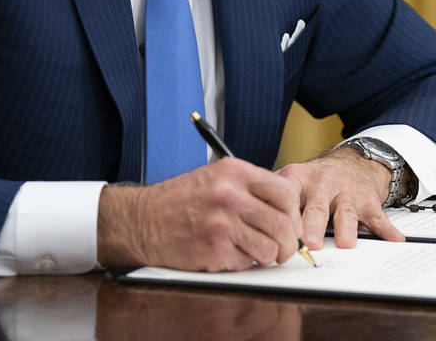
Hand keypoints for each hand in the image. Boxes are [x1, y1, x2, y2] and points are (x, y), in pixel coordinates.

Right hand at [96, 157, 302, 270]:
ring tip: (251, 250)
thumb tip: (288, 211)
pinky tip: (227, 253)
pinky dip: (242, 263)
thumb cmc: (180, 200)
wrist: (142, 219)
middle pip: (284, 224)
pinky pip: (247, 263)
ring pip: (270, 249)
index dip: (294, 212)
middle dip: (288, 243)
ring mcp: (221, 223)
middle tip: (282, 248)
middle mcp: (229, 195)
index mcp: (234, 172)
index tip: (290, 222)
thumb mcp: (216, 178)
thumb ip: (251, 188)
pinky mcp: (213, 250)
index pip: (286, 191)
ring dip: (265, 256)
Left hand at [276, 146, 405, 250]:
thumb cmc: (315, 179)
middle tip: (307, 243)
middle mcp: (322, 184)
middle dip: (312, 225)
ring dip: (345, 229)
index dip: (282, 218)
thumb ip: (272, 199)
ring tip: (344, 243)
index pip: (287, 198)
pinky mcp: (368, 201)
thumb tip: (246, 226)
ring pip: (346, 213)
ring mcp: (347, 193)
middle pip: (317, 207)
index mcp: (298, 179)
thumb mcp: (291, 179)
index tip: (276, 235)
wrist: (352, 162)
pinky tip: (394, 239)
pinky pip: (378, 217)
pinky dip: (387, 230)